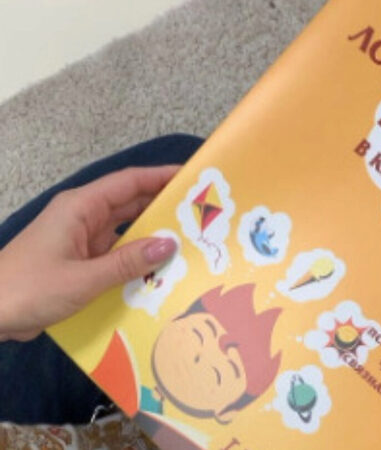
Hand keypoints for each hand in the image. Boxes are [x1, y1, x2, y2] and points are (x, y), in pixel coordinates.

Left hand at [0, 166, 179, 340]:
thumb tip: (170, 244)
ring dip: (152, 236)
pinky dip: (137, 259)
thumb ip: (128, 262)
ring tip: (189, 242)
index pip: (129, 182)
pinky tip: (160, 270)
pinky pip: (116, 253)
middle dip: (163, 207)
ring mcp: (82, 240)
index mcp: (81, 207)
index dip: (161, 176)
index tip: (193, 178)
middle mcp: (84, 217)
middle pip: (131, 204)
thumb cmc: (29, 288)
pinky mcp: (81, 261)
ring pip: (125, 231)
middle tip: (200, 214)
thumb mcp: (83, 278)